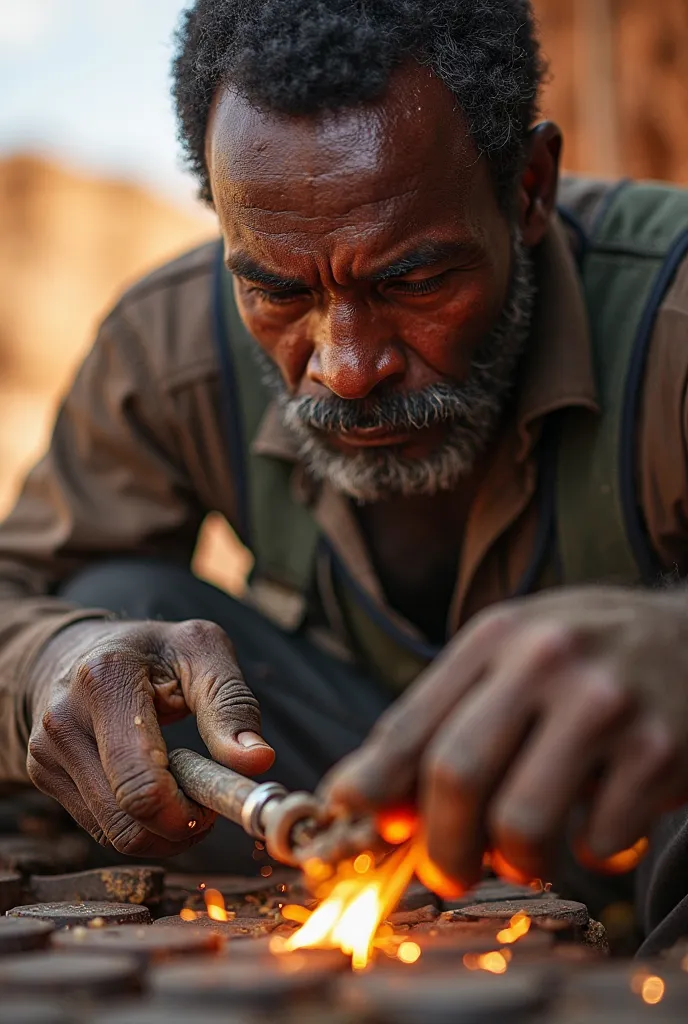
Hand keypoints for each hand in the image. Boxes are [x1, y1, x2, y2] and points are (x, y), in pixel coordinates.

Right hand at [26, 619, 274, 856]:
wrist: (77, 647)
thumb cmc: (151, 649)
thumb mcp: (201, 651)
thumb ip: (231, 703)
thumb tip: (258, 760)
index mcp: (104, 682)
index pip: (141, 784)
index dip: (186, 812)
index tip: (215, 799)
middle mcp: (65, 720)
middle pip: (127, 821)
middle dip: (179, 826)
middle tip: (206, 801)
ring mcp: (47, 752)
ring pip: (113, 834)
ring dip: (160, 831)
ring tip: (183, 791)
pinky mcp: (42, 774)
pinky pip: (99, 828)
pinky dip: (136, 824)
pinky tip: (152, 789)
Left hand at [322, 587, 687, 890]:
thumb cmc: (586, 654)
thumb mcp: (510, 655)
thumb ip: (445, 715)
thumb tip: (366, 794)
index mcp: (496, 638)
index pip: (413, 722)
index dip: (373, 783)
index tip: (351, 817)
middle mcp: (545, 661)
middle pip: (456, 773)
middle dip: (440, 846)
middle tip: (447, 872)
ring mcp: (605, 705)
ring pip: (521, 820)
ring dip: (514, 861)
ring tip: (524, 853)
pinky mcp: (659, 750)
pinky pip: (597, 841)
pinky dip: (589, 854)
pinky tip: (599, 821)